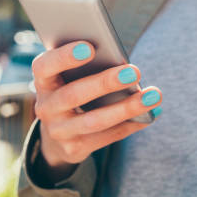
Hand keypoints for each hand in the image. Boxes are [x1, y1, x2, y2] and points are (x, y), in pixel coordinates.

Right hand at [31, 41, 161, 181]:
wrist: (58, 134)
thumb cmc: (72, 89)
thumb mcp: (70, 77)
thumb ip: (87, 66)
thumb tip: (123, 64)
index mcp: (43, 81)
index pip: (45, 66)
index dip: (64, 57)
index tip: (90, 48)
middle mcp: (46, 107)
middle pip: (74, 94)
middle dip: (105, 83)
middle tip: (133, 71)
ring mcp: (58, 131)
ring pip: (95, 120)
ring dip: (126, 108)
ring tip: (153, 95)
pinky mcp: (74, 149)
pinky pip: (106, 137)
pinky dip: (131, 124)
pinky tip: (150, 115)